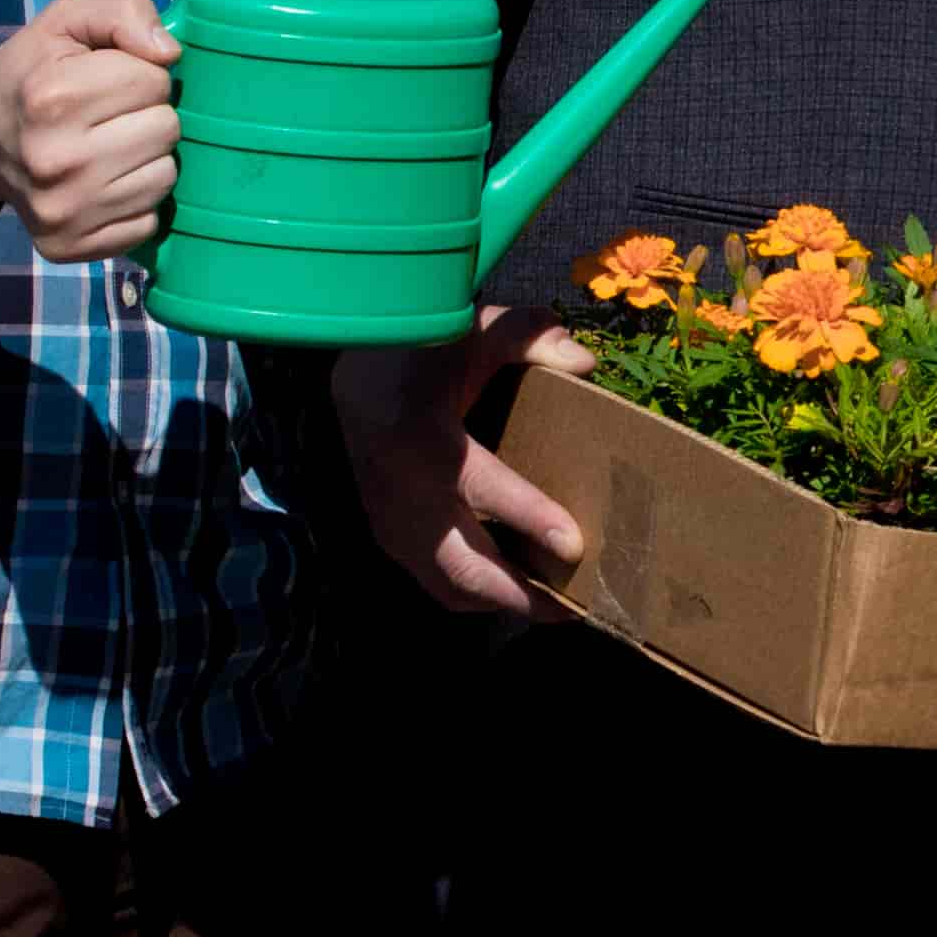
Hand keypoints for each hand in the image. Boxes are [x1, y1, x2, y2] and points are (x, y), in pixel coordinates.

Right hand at [0, 0, 184, 260]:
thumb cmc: (34, 70)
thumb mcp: (68, 20)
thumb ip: (124, 13)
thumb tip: (170, 53)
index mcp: (52, 97)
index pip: (155, 81)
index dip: (141, 74)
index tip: (109, 79)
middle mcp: (54, 160)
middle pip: (167, 130)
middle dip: (148, 114)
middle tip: (109, 115)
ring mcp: (61, 210)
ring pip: (165, 178)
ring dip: (147, 158)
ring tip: (106, 146)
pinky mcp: (68, 246)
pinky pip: (148, 222)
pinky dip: (135, 201)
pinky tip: (102, 183)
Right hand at [334, 301, 592, 615]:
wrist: (351, 366)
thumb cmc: (422, 348)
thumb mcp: (474, 328)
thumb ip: (530, 337)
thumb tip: (586, 363)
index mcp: (421, 438)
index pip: (482, 487)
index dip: (529, 518)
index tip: (574, 545)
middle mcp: (401, 491)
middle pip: (462, 561)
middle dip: (520, 593)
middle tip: (577, 607)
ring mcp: (389, 519)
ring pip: (447, 583)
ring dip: (502, 602)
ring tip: (558, 608)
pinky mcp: (388, 533)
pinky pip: (433, 579)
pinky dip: (477, 594)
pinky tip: (520, 592)